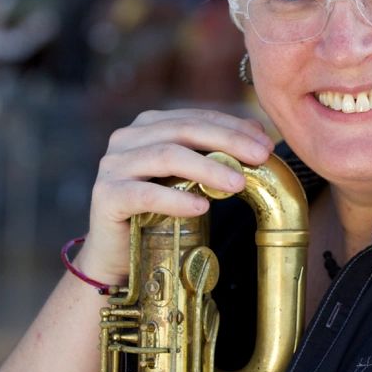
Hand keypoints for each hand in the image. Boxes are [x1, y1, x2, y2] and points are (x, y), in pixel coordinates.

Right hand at [75, 109, 276, 283]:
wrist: (118, 254)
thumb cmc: (159, 211)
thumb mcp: (189, 177)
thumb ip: (214, 153)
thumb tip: (259, 135)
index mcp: (148, 126)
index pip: (196, 117)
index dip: (233, 127)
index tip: (266, 142)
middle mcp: (127, 138)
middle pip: (183, 130)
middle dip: (227, 142)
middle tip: (261, 157)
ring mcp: (113, 165)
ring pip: (166, 156)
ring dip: (208, 168)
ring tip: (237, 184)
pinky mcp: (106, 197)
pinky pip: (146, 193)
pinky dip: (176, 198)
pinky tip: (202, 206)